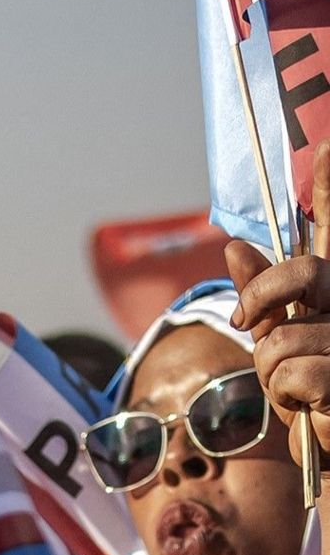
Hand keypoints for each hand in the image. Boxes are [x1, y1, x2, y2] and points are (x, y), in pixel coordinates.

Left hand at [228, 142, 329, 466]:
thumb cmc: (312, 394)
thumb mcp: (280, 340)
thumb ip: (264, 298)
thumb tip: (234, 246)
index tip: (327, 145)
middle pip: (302, 275)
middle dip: (262, 301)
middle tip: (249, 324)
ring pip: (281, 338)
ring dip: (272, 373)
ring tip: (299, 390)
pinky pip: (293, 376)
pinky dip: (287, 398)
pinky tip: (311, 409)